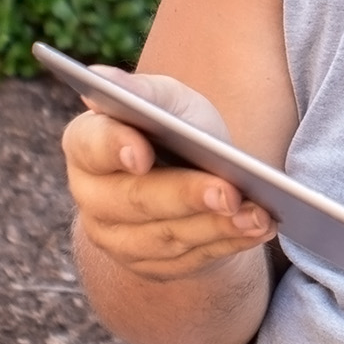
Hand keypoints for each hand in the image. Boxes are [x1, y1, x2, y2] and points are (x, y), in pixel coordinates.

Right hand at [62, 67, 273, 281]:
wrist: (196, 175)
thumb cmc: (176, 127)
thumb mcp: (169, 100)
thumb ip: (142, 92)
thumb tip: (101, 76)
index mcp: (85, 145)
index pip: (91, 146)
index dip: (114, 148)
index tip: (141, 153)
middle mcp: (92, 198)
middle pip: (135, 200)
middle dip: (186, 196)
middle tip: (229, 190)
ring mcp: (117, 239)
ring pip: (167, 237)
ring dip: (217, 226)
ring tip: (257, 213)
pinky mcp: (150, 266)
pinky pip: (191, 259)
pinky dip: (229, 243)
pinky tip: (258, 227)